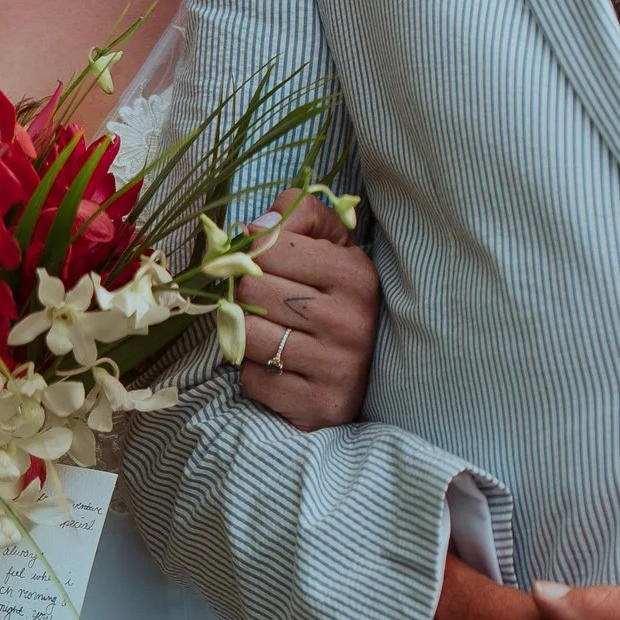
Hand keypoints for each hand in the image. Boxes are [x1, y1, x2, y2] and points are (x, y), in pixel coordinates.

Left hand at [236, 192, 378, 427]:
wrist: (372, 372)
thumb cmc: (340, 299)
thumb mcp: (334, 246)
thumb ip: (299, 214)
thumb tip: (256, 226)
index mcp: (355, 274)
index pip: (267, 247)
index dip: (255, 254)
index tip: (265, 267)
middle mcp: (350, 321)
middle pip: (251, 291)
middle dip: (247, 296)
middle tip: (265, 304)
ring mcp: (336, 367)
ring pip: (247, 336)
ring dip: (248, 335)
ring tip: (272, 334)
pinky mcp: (319, 405)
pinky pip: (254, 379)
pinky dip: (256, 373)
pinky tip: (280, 367)